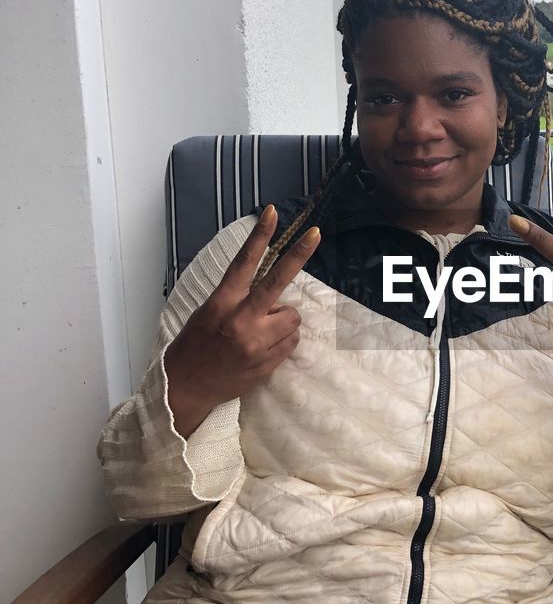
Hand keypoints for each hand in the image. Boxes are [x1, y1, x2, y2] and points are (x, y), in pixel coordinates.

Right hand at [164, 206, 321, 436]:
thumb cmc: (193, 347)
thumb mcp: (206, 314)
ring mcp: (257, 344)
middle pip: (278, 281)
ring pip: (292, 317)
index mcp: (221, 305)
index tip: (274, 214)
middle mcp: (241, 321)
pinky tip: (263, 348)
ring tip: (262, 330)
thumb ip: (236, 300)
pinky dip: (282, 341)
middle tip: (315, 234)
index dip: (260, 236)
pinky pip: (291, 342)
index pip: (244, 263)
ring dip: (283, 319)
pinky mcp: (268, 364)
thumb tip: (268, 291)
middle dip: (298, 255)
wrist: (186, 390)